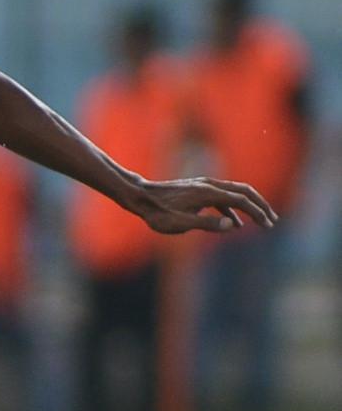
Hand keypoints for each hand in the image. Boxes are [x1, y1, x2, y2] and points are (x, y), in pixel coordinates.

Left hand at [129, 176, 278, 235]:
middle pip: (244, 191)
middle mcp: (209, 185)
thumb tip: (233, 226)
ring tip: (259, 222)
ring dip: (249, 206)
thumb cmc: (157, 213)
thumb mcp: (180, 224)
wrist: (139, 197)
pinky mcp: (197, 190)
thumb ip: (207, 224)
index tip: (268, 225)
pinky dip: (232, 209)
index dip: (257, 212)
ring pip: (234, 193)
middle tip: (272, 220)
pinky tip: (233, 223)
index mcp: (208, 193)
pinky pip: (222, 198)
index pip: (241, 201)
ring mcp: (203, 186)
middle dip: (260, 206)